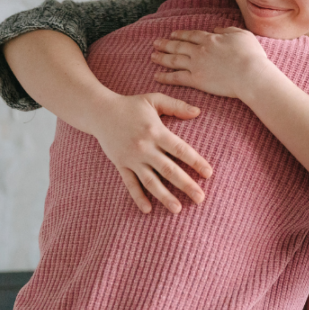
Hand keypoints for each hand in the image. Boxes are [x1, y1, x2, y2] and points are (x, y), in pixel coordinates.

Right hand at [81, 92, 212, 214]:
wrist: (99, 112)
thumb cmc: (131, 105)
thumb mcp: (154, 99)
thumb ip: (177, 106)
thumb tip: (198, 112)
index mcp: (156, 131)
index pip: (180, 150)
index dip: (196, 162)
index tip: (209, 174)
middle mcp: (145, 148)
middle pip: (169, 170)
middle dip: (186, 185)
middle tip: (201, 198)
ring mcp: (132, 158)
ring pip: (151, 181)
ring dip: (165, 196)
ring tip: (178, 209)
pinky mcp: (121, 165)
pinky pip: (130, 184)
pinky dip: (138, 197)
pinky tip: (148, 210)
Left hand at [151, 27, 271, 99]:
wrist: (250, 74)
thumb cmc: (251, 55)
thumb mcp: (242, 35)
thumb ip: (228, 30)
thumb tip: (217, 29)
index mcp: (211, 39)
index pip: (192, 35)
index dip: (181, 34)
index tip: (173, 34)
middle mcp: (200, 50)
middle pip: (178, 46)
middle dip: (166, 44)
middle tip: (156, 43)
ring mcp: (196, 65)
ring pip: (174, 60)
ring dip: (162, 58)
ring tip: (152, 56)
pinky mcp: (196, 80)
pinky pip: (176, 77)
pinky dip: (165, 76)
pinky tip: (157, 75)